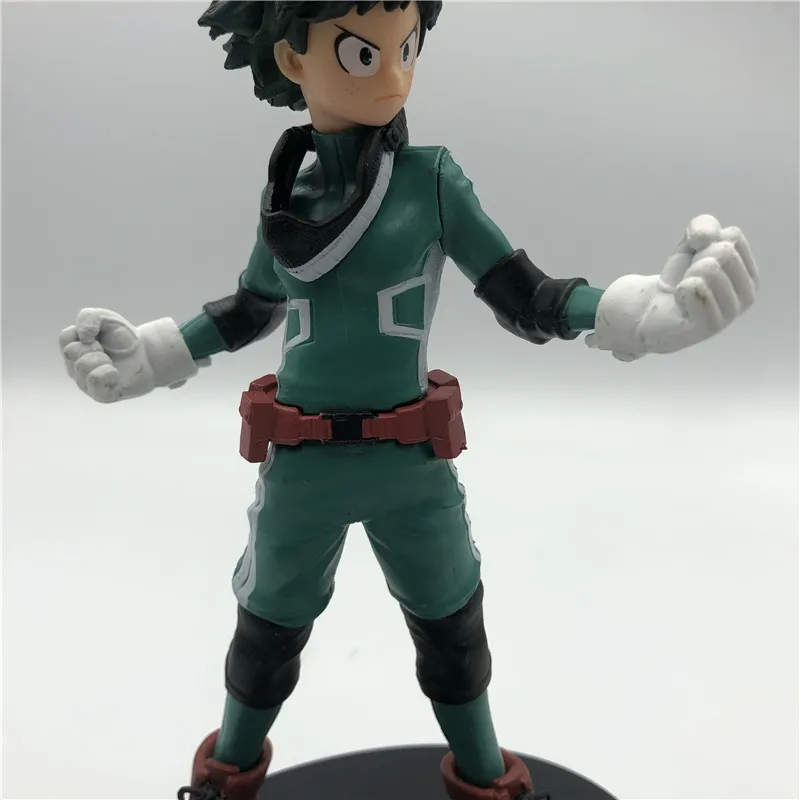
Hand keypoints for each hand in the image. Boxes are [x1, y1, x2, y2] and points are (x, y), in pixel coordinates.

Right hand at [59, 308, 199, 402]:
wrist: (147, 356)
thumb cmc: (123, 339)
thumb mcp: (106, 318)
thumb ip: (88, 317)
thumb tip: (83, 337)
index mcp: (72, 350)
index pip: (65, 337)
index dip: (85, 332)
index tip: (98, 336)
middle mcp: (74, 368)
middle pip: (71, 352)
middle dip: (94, 346)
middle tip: (106, 350)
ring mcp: (85, 383)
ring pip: (82, 366)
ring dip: (102, 358)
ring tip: (111, 361)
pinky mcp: (100, 395)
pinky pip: (94, 381)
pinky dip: (106, 372)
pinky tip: (115, 371)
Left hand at [585, 215, 758, 360]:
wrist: (652, 310)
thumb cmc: (678, 277)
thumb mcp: (690, 244)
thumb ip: (703, 227)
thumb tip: (705, 238)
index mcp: (749, 275)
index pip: (732, 237)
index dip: (704, 243)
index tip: (697, 261)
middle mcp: (747, 296)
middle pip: (723, 252)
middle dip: (696, 259)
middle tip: (688, 278)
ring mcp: (730, 314)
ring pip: (709, 270)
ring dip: (687, 275)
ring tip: (684, 291)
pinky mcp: (708, 326)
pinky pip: (693, 288)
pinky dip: (679, 289)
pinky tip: (680, 302)